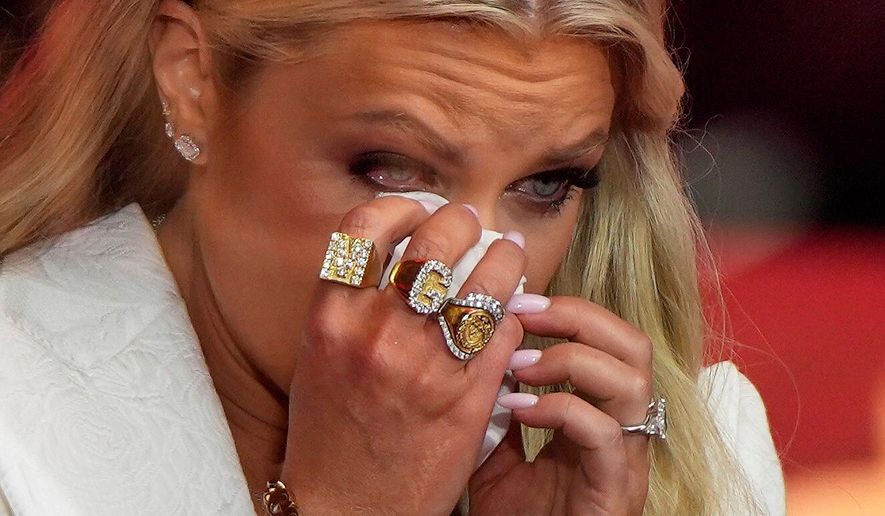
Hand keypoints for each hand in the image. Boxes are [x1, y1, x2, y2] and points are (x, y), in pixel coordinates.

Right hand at [281, 196, 526, 513]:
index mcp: (330, 317)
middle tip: (473, 225)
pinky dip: (511, 317)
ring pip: (483, 281)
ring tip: (509, 256)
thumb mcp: (320, 359)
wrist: (346, 507)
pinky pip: (503, 333)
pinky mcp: (465, 396)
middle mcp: (374, 331)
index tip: (420, 210)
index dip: (401, 206)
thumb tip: (401, 259)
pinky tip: (511, 314)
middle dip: (461, 222)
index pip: (365, 227)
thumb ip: (350, 306)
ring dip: (503, 260)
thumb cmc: (330, 435)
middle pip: (434, 242)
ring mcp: (423, 363)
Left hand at [469, 296, 654, 514]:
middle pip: (633, 343)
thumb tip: (478, 347)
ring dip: (569, 359)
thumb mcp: (494, 449)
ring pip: (631, 379)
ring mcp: (624, 458)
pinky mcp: (616, 490)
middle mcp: (621, 428)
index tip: (515, 300)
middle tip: (524, 314)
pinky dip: (559, 408)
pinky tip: (517, 410)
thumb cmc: (513, 515)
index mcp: (598, 411)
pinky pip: (602, 432)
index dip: (566, 309)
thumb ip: (495, 402)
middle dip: (578, 315)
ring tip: (519, 366)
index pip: (608, 337)